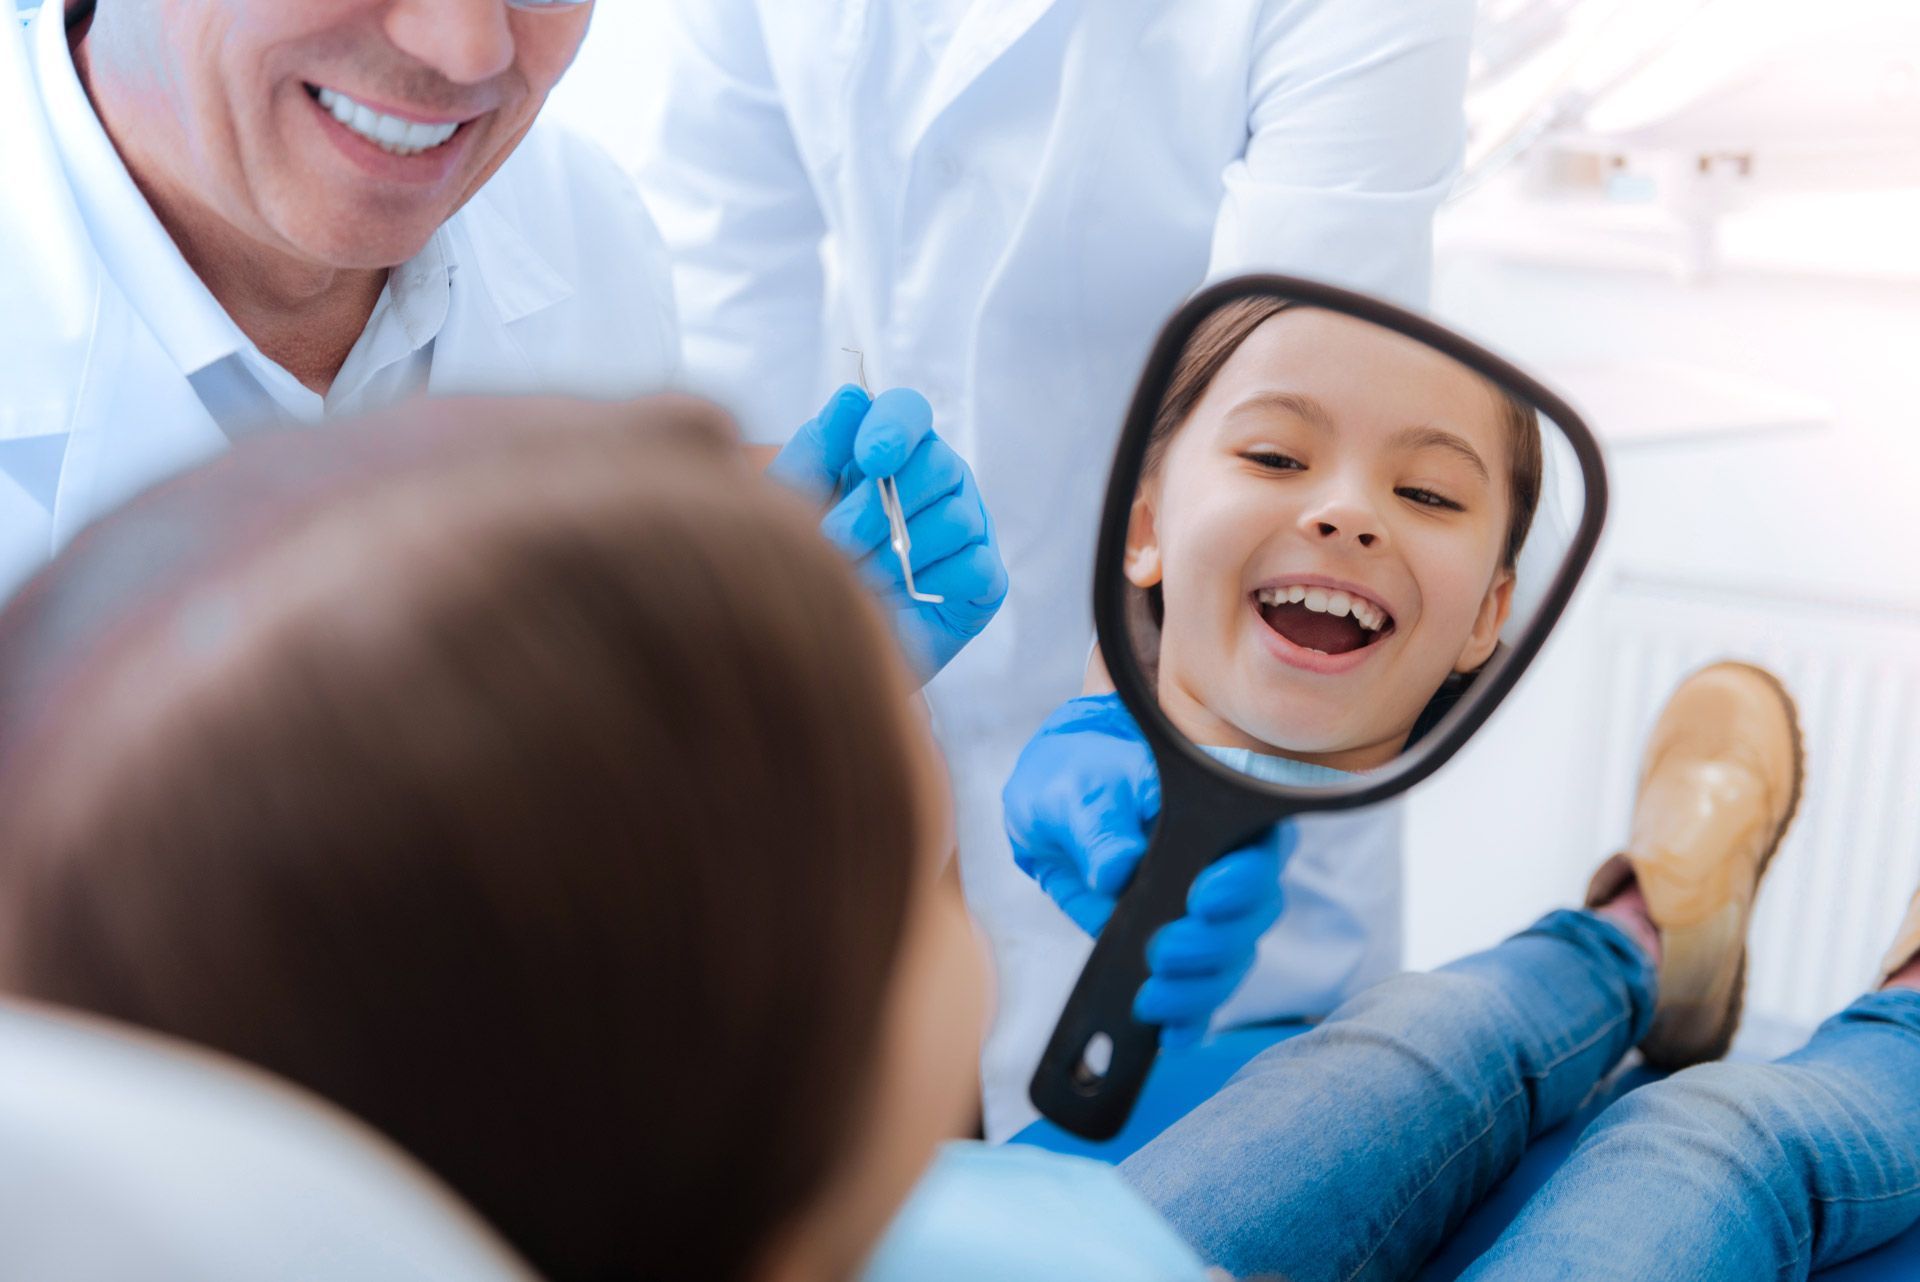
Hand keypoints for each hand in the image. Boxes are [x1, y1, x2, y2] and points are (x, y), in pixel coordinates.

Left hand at [770, 386, 1006, 679]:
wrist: (827, 640)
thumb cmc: (811, 562)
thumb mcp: (795, 502)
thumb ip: (819, 449)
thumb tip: (851, 399)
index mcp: (894, 451)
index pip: (909, 411)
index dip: (894, 428)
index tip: (869, 458)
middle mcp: (939, 481)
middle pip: (939, 464)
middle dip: (883, 508)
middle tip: (839, 541)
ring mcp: (968, 527)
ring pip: (956, 518)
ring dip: (900, 554)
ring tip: (863, 578)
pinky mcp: (985, 580)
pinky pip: (975, 567)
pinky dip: (935, 583)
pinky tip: (905, 595)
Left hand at [1003, 693, 1293, 1048]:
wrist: (1057, 809)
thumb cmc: (1079, 780)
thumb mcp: (1078, 792)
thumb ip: (1100, 826)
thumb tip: (1115, 868)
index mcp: (1219, 812)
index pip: (1258, 849)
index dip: (1242, 879)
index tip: (1202, 897)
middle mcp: (1227, 868)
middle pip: (1253, 915)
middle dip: (1213, 942)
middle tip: (1164, 950)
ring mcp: (1205, 916)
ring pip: (1230, 960)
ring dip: (1198, 987)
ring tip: (1151, 996)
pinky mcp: (1179, 953)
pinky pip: (1198, 994)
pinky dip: (1188, 1019)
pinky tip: (1168, 1034)